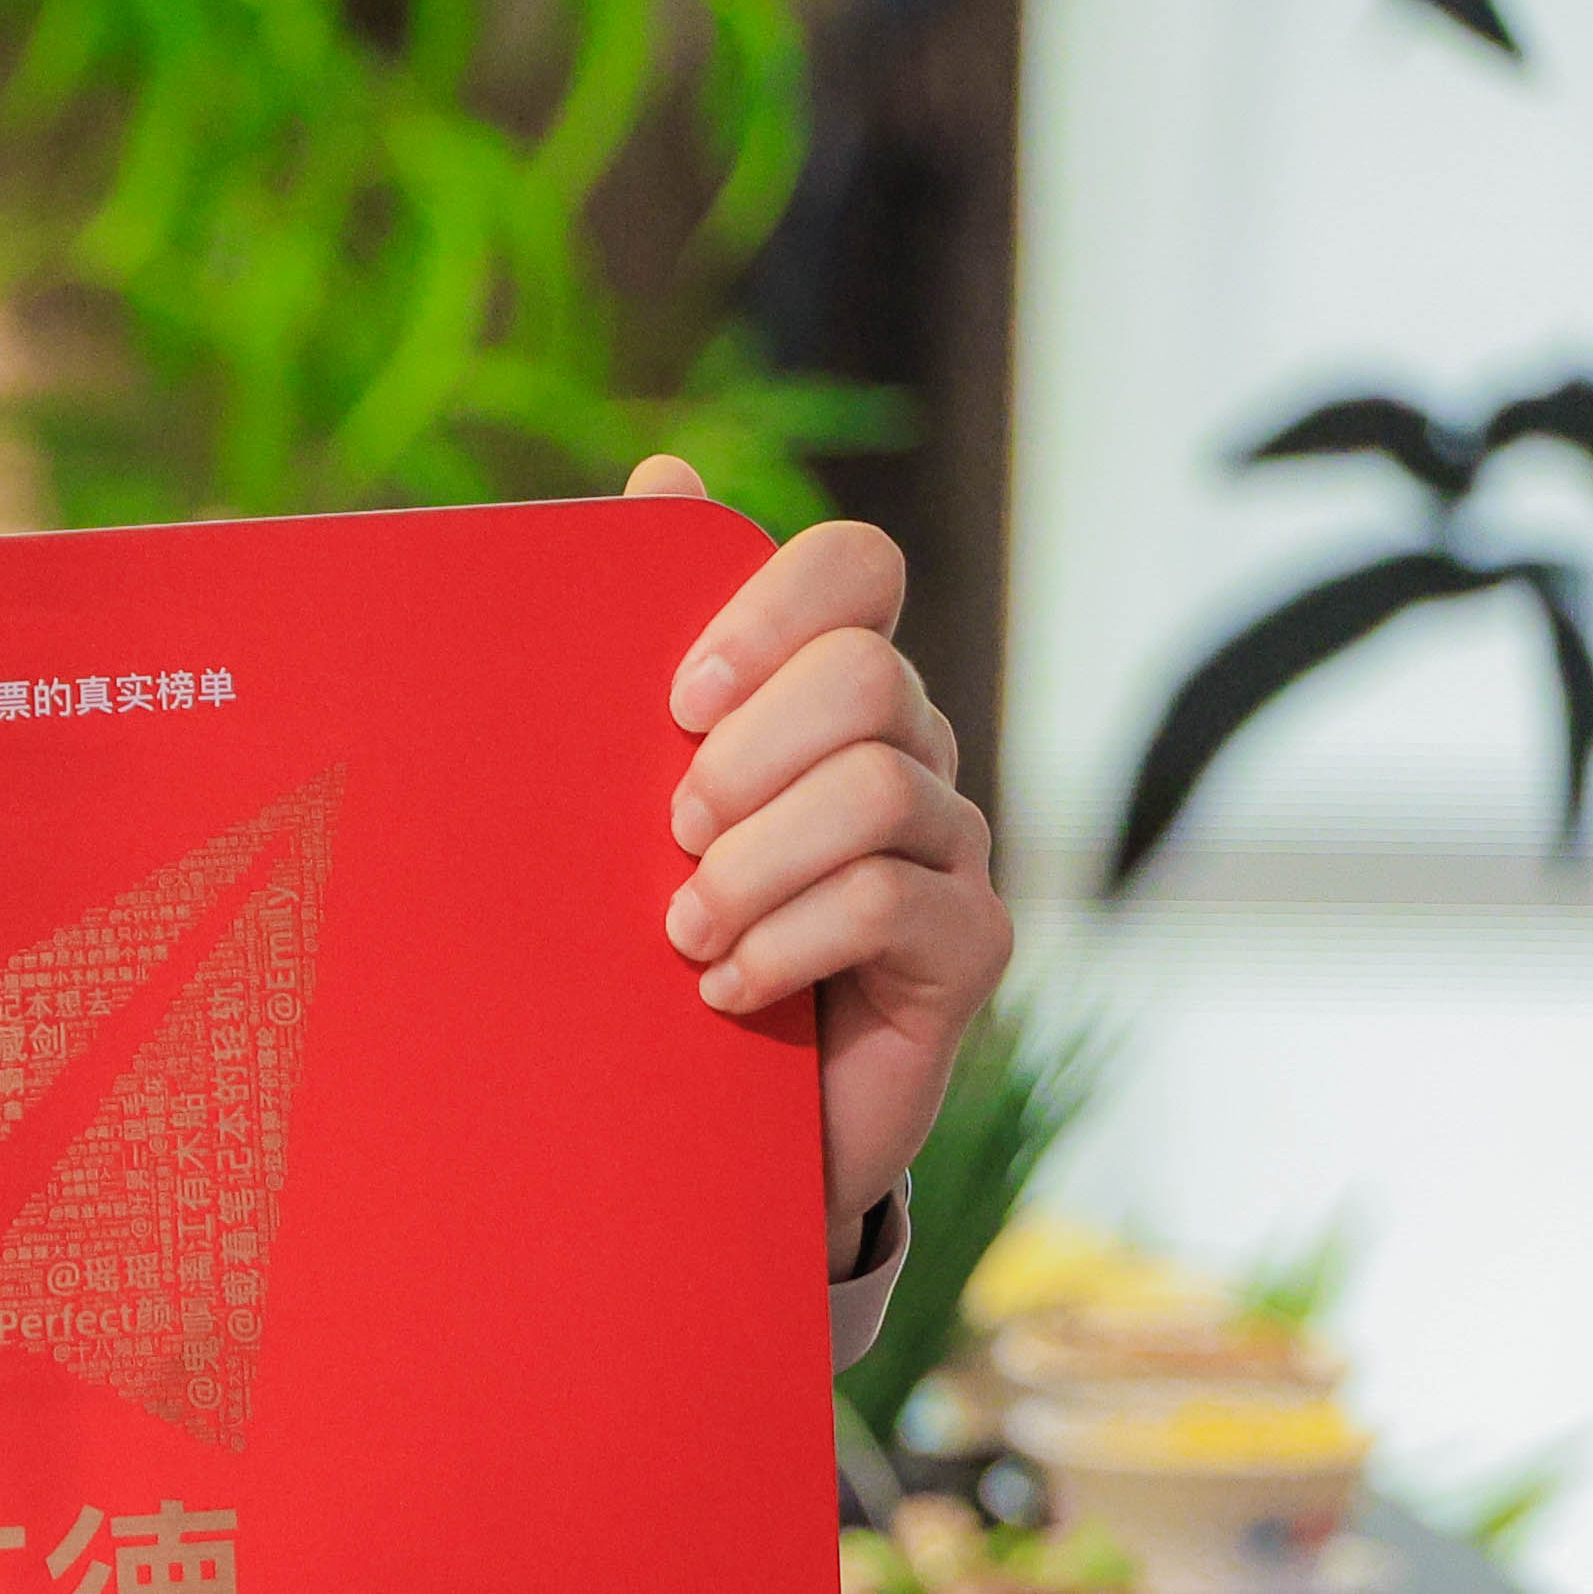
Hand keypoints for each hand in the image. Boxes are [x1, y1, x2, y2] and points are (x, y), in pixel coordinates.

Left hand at [625, 453, 1012, 1270]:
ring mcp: (952, 845)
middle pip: (868, 674)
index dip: (770, 609)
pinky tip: (724, 993)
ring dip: (751, 869)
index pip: (855, 566)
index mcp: (827, 691)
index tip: (675, 702)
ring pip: (873, 790)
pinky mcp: (970, 946)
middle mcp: (910, 749)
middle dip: (744, 758)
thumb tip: (661, 470)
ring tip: (682, 935)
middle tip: (670, 840)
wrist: (697, 1123)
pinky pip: (888, 904)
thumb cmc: (652, 941)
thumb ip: (640, 654)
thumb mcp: (622, 799)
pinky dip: (783, 948)